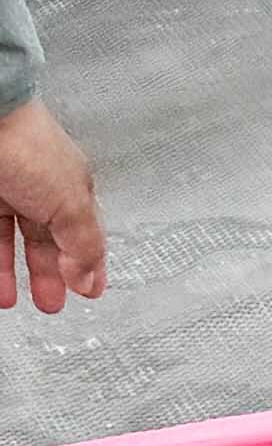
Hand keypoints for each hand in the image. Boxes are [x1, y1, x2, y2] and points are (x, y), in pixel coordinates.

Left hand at [0, 101, 101, 316]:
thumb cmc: (28, 143)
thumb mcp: (72, 203)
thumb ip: (84, 245)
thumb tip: (89, 279)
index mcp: (70, 189)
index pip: (83, 236)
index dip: (87, 266)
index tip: (87, 291)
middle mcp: (36, 188)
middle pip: (43, 240)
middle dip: (47, 275)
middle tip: (49, 302)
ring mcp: (4, 190)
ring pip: (6, 240)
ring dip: (8, 272)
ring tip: (8, 299)